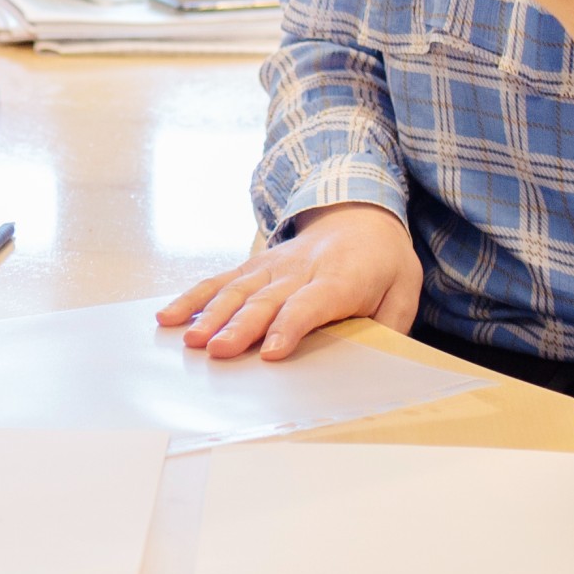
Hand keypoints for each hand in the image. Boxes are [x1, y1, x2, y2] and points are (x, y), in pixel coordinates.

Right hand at [159, 202, 422, 361]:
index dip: (289, 327)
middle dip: (240, 326)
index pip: (310, 304)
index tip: (269, 353)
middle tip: (217, 351)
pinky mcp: (254, 266)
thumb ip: (390, 324)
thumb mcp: (405, 290)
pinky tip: (168, 316)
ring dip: (211, 315)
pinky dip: (193, 298)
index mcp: (340, 278)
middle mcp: (300, 269)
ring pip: (237, 290)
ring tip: (190, 340)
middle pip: (266, 300)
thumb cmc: (384, 263)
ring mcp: (272, 265)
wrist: (362, 214)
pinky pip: (220, 281)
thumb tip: (375, 358)